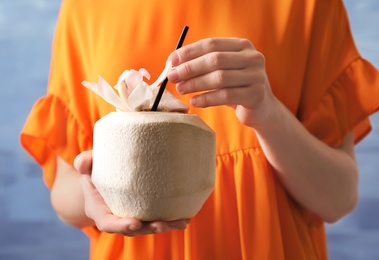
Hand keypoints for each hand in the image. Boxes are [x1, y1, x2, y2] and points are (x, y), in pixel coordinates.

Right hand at [74, 151, 190, 235]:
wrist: (102, 179)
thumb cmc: (95, 171)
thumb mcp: (88, 166)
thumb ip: (85, 163)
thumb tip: (83, 162)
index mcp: (100, 211)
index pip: (108, 224)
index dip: (121, 226)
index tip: (134, 223)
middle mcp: (117, 218)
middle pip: (133, 229)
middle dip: (148, 228)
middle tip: (162, 224)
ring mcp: (132, 216)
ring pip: (148, 226)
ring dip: (165, 226)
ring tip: (181, 222)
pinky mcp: (145, 212)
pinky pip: (158, 219)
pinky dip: (172, 220)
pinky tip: (186, 217)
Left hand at [167, 37, 275, 126]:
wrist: (261, 108)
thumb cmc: (235, 87)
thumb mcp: (222, 70)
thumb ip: (203, 64)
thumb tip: (172, 64)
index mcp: (243, 46)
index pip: (211, 44)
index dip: (189, 52)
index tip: (171, 61)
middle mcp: (252, 58)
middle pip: (215, 59)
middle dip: (190, 68)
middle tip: (172, 77)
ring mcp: (256, 76)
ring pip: (219, 78)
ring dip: (195, 83)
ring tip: (180, 89)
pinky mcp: (256, 95)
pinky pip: (225, 96)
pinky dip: (206, 99)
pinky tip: (194, 102)